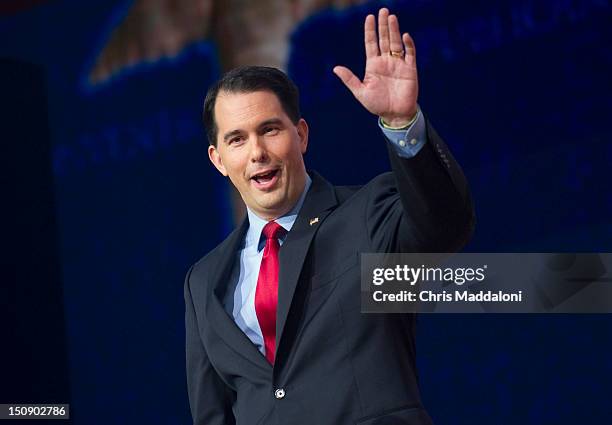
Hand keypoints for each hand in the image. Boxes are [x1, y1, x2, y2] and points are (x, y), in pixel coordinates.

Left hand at [333, 8, 417, 126]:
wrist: (395, 116)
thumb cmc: (377, 105)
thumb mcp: (360, 92)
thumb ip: (349, 79)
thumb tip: (335, 68)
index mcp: (373, 65)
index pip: (371, 43)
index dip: (370, 30)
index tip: (369, 17)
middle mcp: (386, 61)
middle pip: (384, 39)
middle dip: (383, 25)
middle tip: (383, 10)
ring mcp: (398, 64)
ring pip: (396, 43)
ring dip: (394, 30)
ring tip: (391, 17)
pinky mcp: (410, 69)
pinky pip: (410, 54)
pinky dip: (408, 45)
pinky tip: (404, 36)